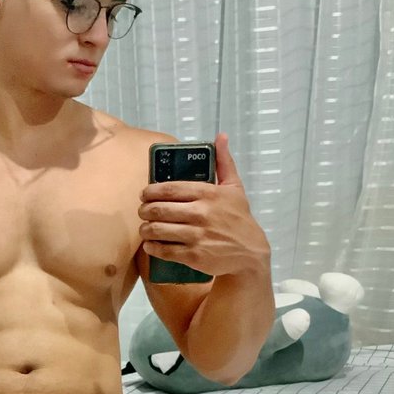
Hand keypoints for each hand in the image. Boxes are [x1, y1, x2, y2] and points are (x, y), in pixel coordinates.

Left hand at [139, 133, 270, 276]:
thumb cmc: (239, 219)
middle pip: (159, 209)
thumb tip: (220, 137)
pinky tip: (150, 245)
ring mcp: (197, 236)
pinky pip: (165, 250)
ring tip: (145, 228)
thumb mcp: (235, 188)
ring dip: (145, 229)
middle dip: (144, 210)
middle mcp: (201, 213)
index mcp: (209, 193)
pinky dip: (152, 248)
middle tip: (143, 211)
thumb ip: (224, 162)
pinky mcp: (194, 256)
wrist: (250, 253)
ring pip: (158, 230)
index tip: (144, 194)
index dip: (150, 192)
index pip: (169, 189)